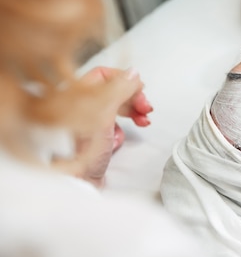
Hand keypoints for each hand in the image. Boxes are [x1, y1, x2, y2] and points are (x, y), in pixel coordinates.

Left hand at [52, 67, 152, 187]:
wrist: (76, 184)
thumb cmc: (83, 152)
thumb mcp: (104, 115)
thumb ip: (119, 90)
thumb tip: (133, 72)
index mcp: (76, 96)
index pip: (104, 74)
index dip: (124, 80)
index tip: (141, 89)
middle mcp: (80, 108)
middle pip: (113, 92)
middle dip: (134, 99)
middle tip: (147, 109)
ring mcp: (87, 124)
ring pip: (116, 110)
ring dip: (132, 115)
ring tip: (144, 123)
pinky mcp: (94, 140)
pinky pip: (113, 128)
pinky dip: (120, 133)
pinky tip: (117, 142)